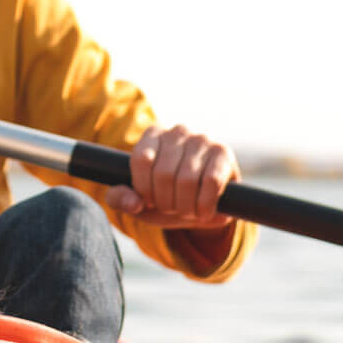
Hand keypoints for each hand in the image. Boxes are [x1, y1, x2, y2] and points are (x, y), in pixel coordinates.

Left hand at [103, 124, 238, 229]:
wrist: (204, 205)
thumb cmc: (166, 197)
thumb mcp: (138, 201)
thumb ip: (120, 199)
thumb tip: (134, 203)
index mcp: (152, 135)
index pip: (141, 160)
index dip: (144, 188)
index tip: (150, 201)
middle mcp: (177, 132)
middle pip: (163, 173)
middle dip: (166, 202)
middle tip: (172, 209)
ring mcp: (201, 140)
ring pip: (187, 180)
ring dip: (186, 207)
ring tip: (187, 211)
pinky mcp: (222, 153)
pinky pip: (211, 182)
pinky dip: (205, 204)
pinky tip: (204, 210)